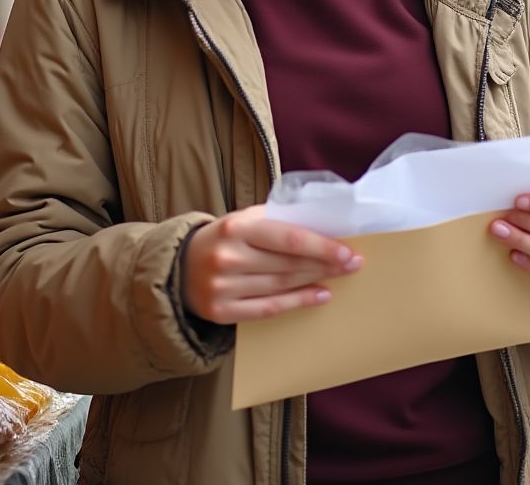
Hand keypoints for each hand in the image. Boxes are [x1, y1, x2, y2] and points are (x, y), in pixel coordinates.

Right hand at [181, 205, 362, 323]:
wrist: (176, 267)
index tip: (346, 250)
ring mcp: (223, 287)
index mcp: (236, 227)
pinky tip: (320, 296)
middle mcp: (228, 257)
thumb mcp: (243, 218)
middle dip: (325, 264)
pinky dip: (298, 303)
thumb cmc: (223, 238)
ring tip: (339, 277)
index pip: (288, 238)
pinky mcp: (221, 312)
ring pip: (281, 286)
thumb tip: (321, 226)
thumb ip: (276, 220)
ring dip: (315, 281)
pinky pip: (268, 309)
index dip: (321, 246)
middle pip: (288, 265)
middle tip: (352, 263)